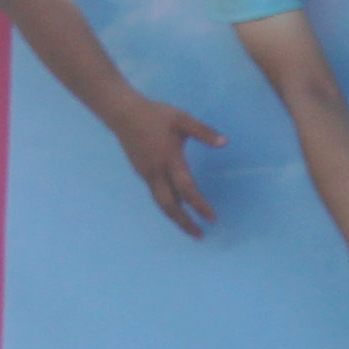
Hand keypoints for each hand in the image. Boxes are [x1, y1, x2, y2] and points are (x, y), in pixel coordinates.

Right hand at [106, 89, 225, 237]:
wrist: (123, 113)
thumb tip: (225, 142)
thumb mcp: (182, 119)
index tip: (212, 219)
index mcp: (169, 160)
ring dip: (175, 217)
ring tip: (189, 227)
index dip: (199, 206)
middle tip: (199, 235)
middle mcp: (157, 172)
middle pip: (170, 206)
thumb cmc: (155, 115)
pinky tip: (176, 208)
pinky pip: (156, 195)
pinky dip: (167, 206)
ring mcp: (147, 175)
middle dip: (184, 223)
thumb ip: (204, 132)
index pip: (187, 189)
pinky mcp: (141, 173)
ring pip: (161, 203)